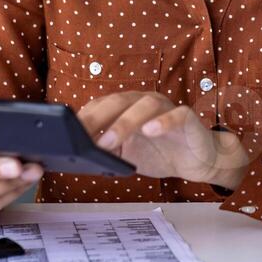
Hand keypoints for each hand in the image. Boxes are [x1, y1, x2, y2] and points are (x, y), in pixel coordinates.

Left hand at [77, 91, 249, 190]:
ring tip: (107, 142)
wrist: (197, 160)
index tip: (65, 133)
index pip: (101, 105)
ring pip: (145, 105)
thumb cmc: (160, 153)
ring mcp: (167, 107)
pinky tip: (149, 131)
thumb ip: (107, 151)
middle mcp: (144, 101)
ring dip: (124, 123)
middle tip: (78, 137)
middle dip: (96, 118)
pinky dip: (162, 122)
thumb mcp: (127, 155)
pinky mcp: (187, 117)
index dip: (83, 117)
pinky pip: (176, 115)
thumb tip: (77, 155)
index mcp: (127, 107)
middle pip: (118, 101)